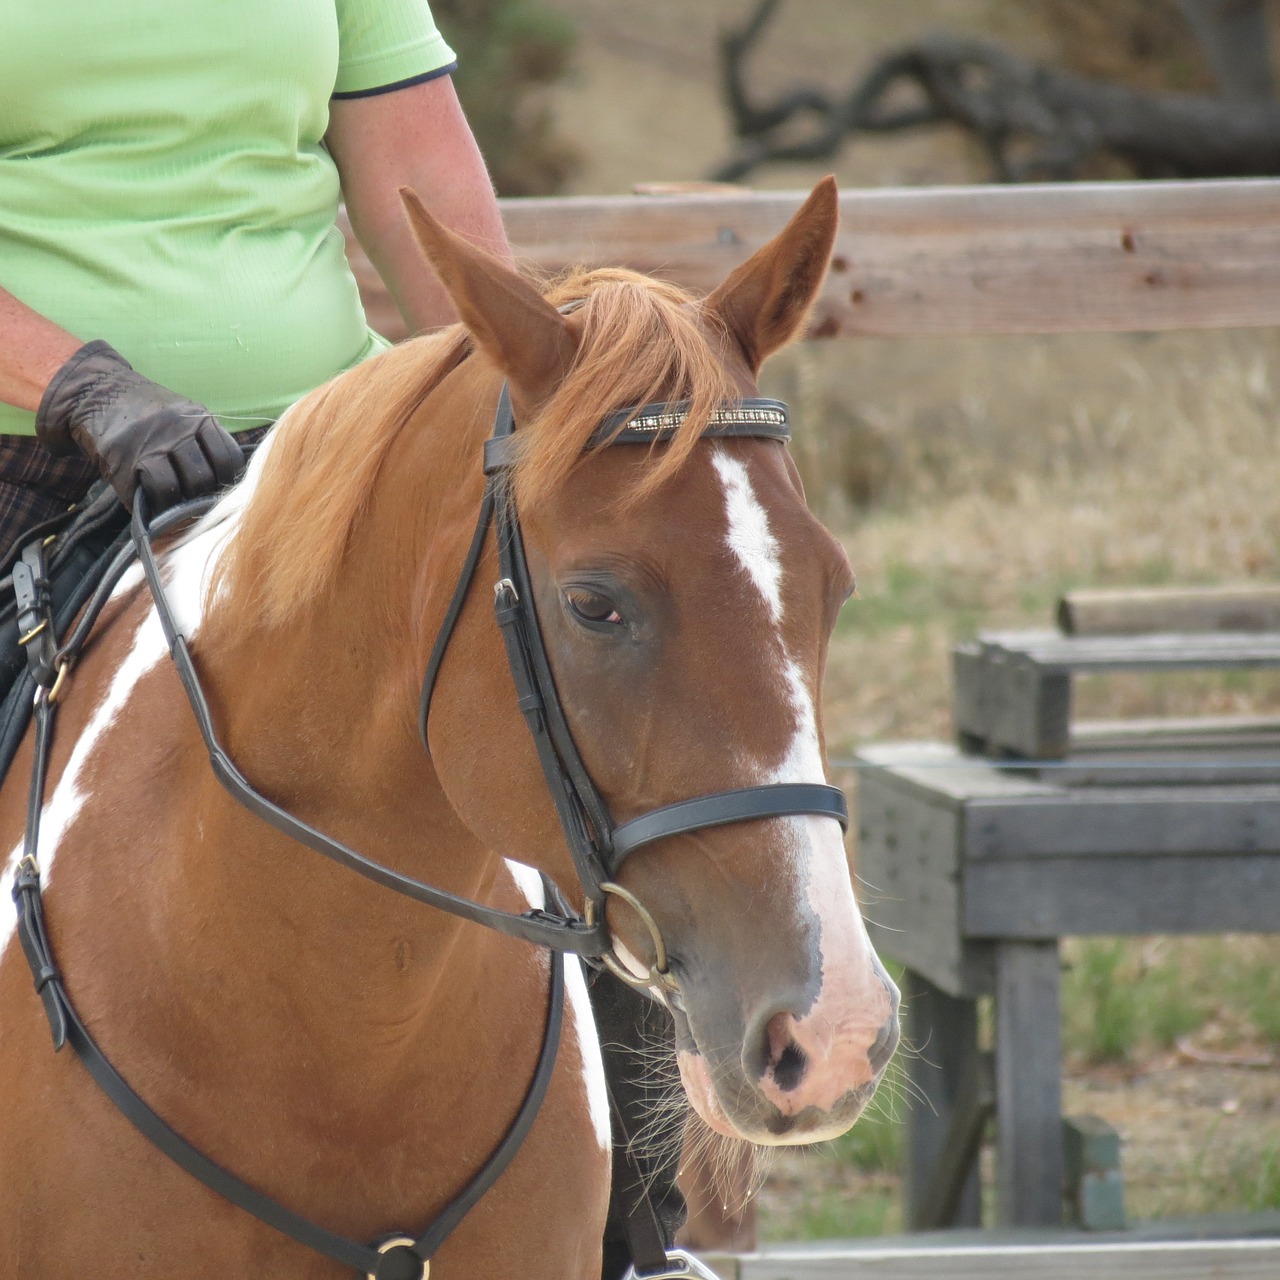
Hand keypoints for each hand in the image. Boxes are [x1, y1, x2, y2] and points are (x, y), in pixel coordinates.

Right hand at [35, 340, 242, 513]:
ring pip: (173, 488)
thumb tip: (224, 482)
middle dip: (198, 495)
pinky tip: (147, 501)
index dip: (226, 479)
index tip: (218, 487)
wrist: (97, 390)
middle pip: (201, 477)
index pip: (227, 458)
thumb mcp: (183, 413)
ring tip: (170, 504)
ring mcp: (148, 446)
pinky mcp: (122, 461)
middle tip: (191, 500)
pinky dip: (147, 504)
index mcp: (198, 418)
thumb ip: (203, 439)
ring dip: (172, 504)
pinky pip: (141, 493)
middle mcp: (177, 430)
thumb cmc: (148, 410)